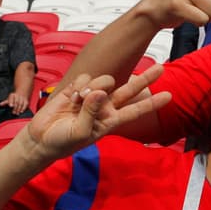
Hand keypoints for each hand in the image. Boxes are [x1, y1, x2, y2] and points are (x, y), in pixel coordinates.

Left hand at [0, 91, 28, 114]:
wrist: (22, 92)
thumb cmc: (14, 97)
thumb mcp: (9, 98)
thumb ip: (5, 102)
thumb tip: (0, 104)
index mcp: (13, 95)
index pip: (11, 98)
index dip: (11, 102)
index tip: (10, 106)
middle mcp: (18, 95)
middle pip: (16, 102)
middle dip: (15, 108)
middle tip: (13, 113)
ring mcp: (23, 98)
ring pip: (21, 103)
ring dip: (19, 109)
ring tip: (17, 113)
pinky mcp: (26, 100)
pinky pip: (25, 104)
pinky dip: (23, 108)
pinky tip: (21, 111)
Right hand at [22, 68, 169, 163]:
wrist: (41, 138)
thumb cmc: (63, 142)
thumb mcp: (81, 132)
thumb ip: (91, 112)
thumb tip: (99, 92)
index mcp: (110, 120)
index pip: (135, 110)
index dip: (152, 103)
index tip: (169, 96)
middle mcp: (105, 106)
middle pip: (130, 90)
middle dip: (145, 79)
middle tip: (160, 68)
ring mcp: (92, 96)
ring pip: (105, 80)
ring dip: (93, 87)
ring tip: (79, 101)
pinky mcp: (77, 88)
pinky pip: (85, 78)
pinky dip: (78, 86)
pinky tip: (71, 97)